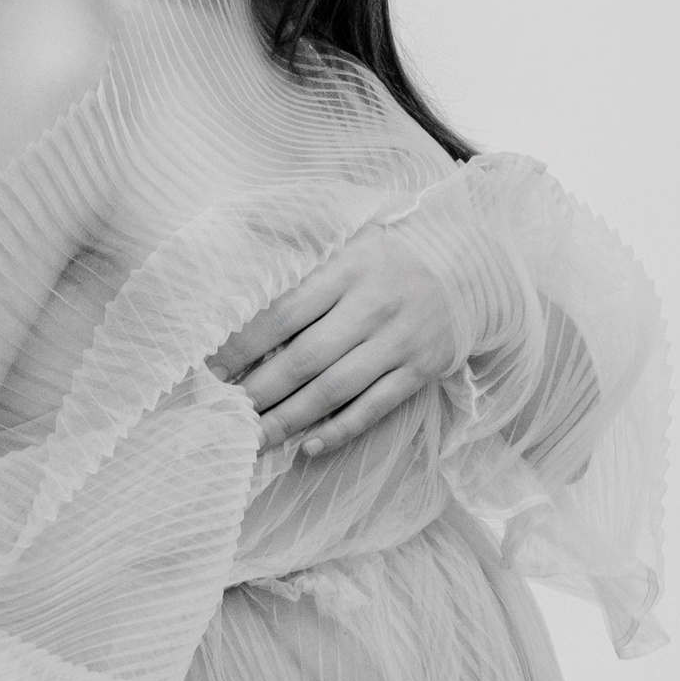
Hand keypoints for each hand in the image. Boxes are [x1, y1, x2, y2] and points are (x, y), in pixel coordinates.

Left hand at [208, 224, 457, 456]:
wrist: (469, 269)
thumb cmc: (389, 255)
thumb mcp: (348, 233)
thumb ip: (296, 237)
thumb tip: (237, 238)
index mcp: (347, 269)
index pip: (283, 314)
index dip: (242, 347)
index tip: (210, 370)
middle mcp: (372, 306)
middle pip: (304, 359)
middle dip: (258, 391)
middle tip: (223, 414)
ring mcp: (398, 342)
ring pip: (333, 390)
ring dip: (288, 419)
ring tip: (252, 438)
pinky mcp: (419, 370)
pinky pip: (373, 408)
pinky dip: (339, 430)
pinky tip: (308, 446)